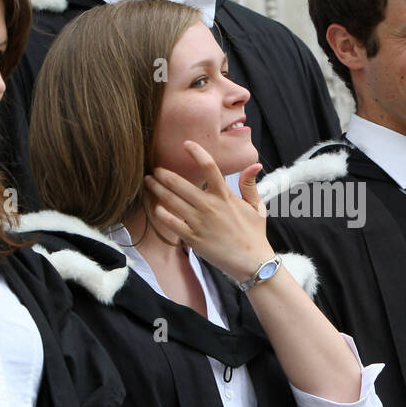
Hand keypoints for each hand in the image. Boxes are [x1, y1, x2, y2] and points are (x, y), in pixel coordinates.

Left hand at [144, 140, 271, 282]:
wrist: (251, 262)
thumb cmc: (254, 234)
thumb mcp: (257, 207)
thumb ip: (250, 184)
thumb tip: (254, 164)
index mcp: (225, 196)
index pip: (209, 167)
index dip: (197, 152)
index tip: (186, 144)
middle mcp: (210, 207)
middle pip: (181, 184)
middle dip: (165, 174)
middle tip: (156, 169)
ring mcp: (199, 223)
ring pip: (172, 201)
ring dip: (157, 190)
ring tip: (149, 182)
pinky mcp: (193, 238)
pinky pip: (171, 223)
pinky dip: (161, 213)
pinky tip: (156, 207)